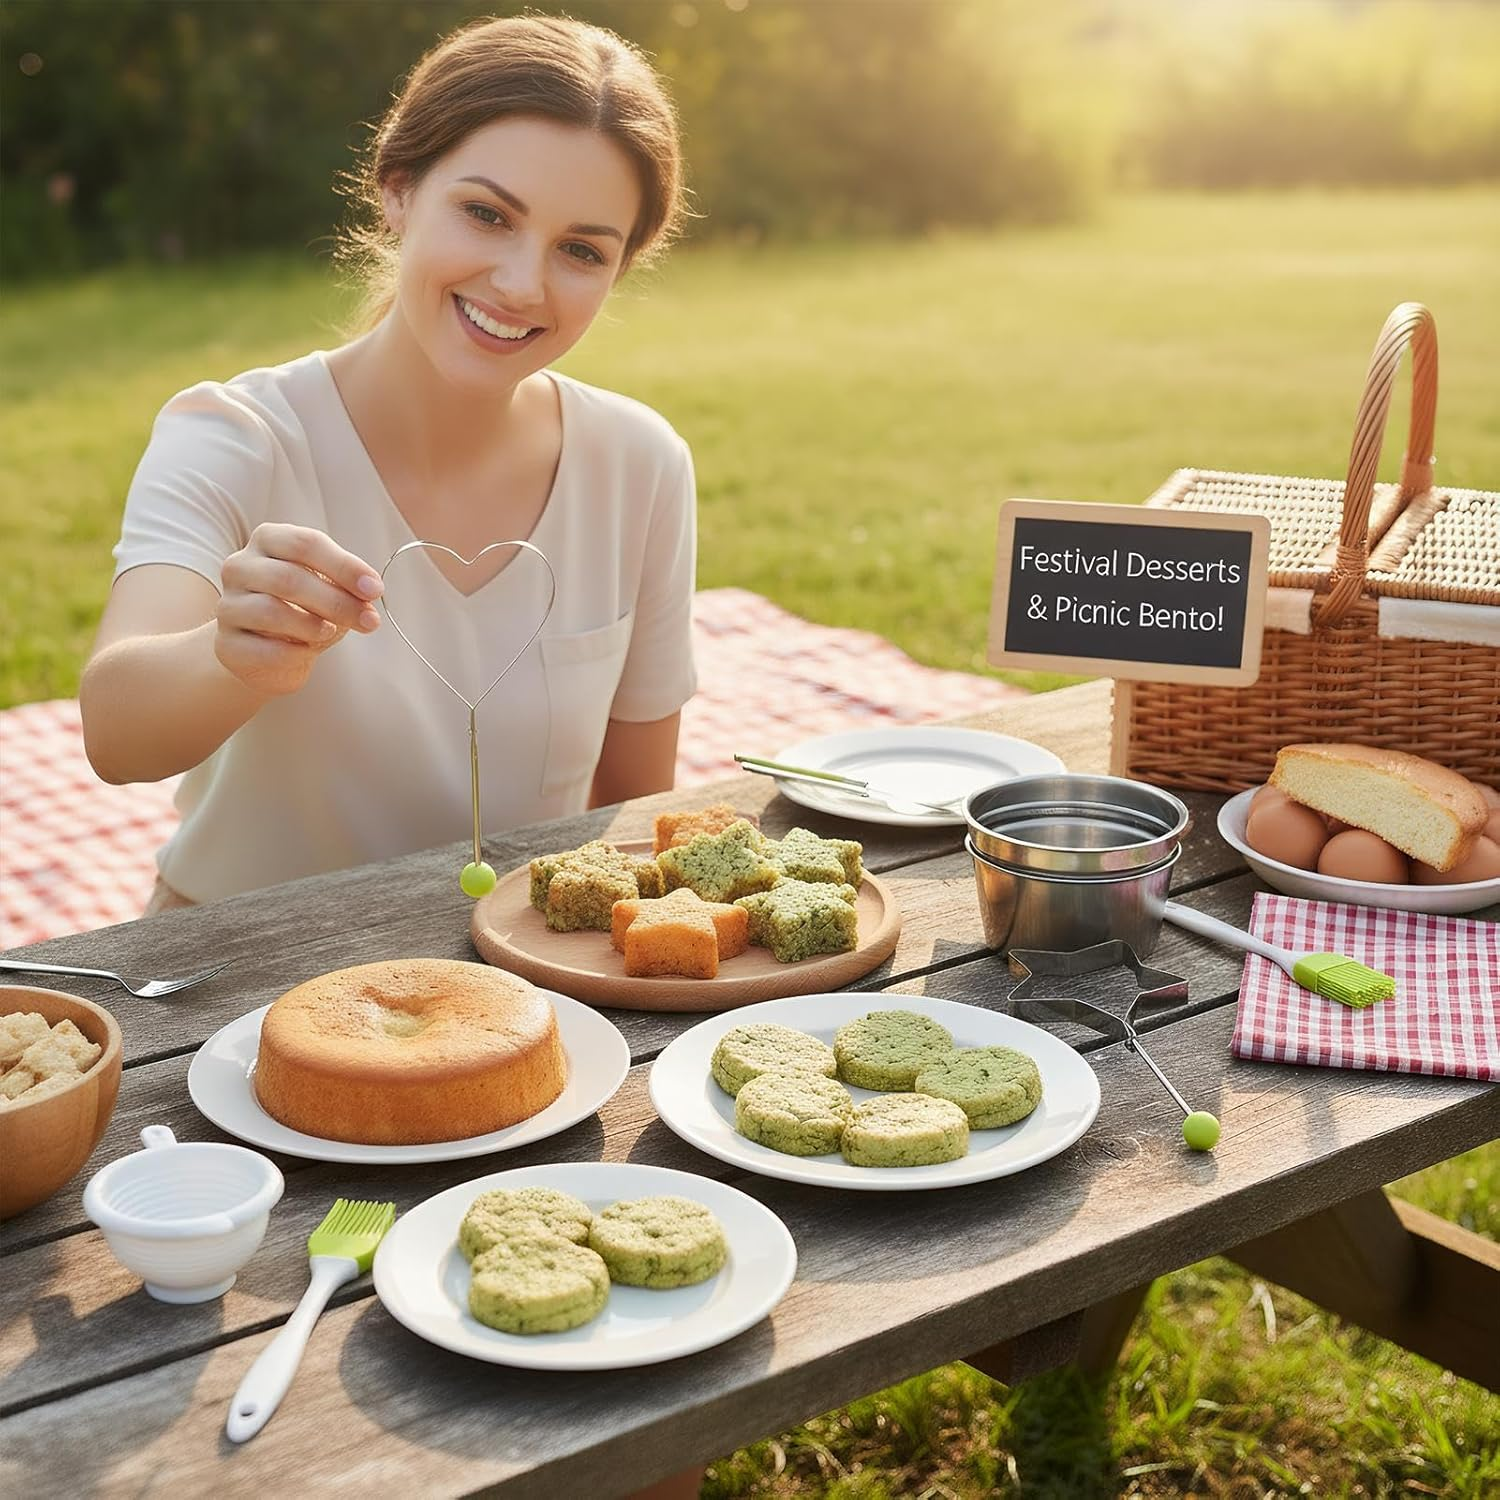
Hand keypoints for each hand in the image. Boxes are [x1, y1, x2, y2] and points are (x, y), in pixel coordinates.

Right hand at [215, 523, 382, 696]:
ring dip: (313, 626)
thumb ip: (347, 586)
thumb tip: (370, 592)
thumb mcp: (329, 590)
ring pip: (271, 611)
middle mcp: (240, 566)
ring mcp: (228, 604)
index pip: (305, 543)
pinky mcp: (226, 642)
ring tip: (331, 633)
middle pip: (288, 578)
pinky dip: (294, 653)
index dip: (345, 567)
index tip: (375, 590)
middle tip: (369, 621)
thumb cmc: (304, 610)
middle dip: (337, 602)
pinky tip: (306, 653)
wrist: (268, 653)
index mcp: (269, 540)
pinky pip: (263, 648)